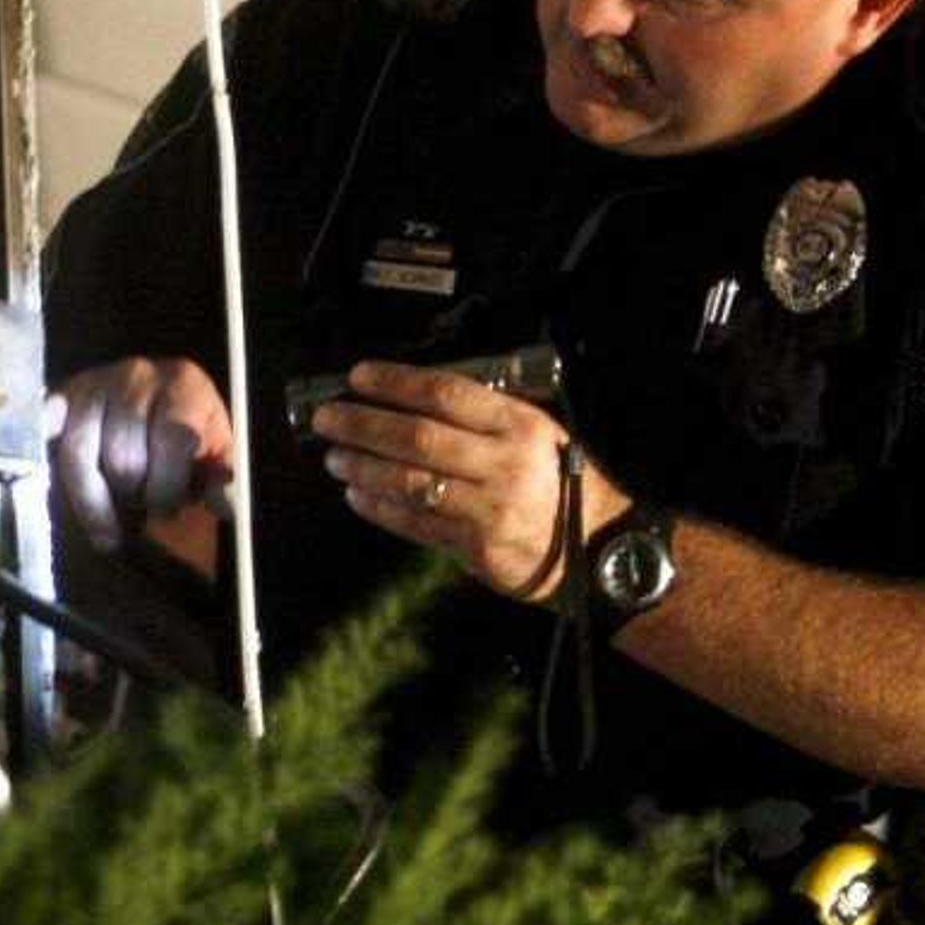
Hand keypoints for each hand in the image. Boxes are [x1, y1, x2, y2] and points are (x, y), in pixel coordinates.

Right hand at [46, 356, 232, 553]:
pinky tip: (55, 489)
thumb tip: (224, 506)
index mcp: (183, 383)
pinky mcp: (60, 396)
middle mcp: (135, 374)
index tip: (167, 513)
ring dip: (93, 498)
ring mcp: (92, 382)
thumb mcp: (217, 452)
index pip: (171, 440)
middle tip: (139, 514)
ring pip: (79, 455)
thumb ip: (222, 478)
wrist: (161, 399)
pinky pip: (46, 436)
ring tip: (107, 521)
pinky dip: (49, 462)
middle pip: (122, 454)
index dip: (167, 487)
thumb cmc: (192, 435)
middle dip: (131, 495)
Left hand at [313, 358, 627, 602]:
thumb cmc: (560, 480)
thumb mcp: (536, 433)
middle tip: (327, 418)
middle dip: (364, 425)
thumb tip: (411, 398)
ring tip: (334, 457)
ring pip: (410, 482)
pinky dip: (381, 507)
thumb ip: (484, 416)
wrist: (597, 546)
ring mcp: (489, 508)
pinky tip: (357, 495)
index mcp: (519, 425)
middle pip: (418, 438)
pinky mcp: (478, 548)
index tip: (359, 376)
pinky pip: (417, 524)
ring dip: (363, 467)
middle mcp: (504, 464)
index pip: (446, 395)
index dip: (396, 383)